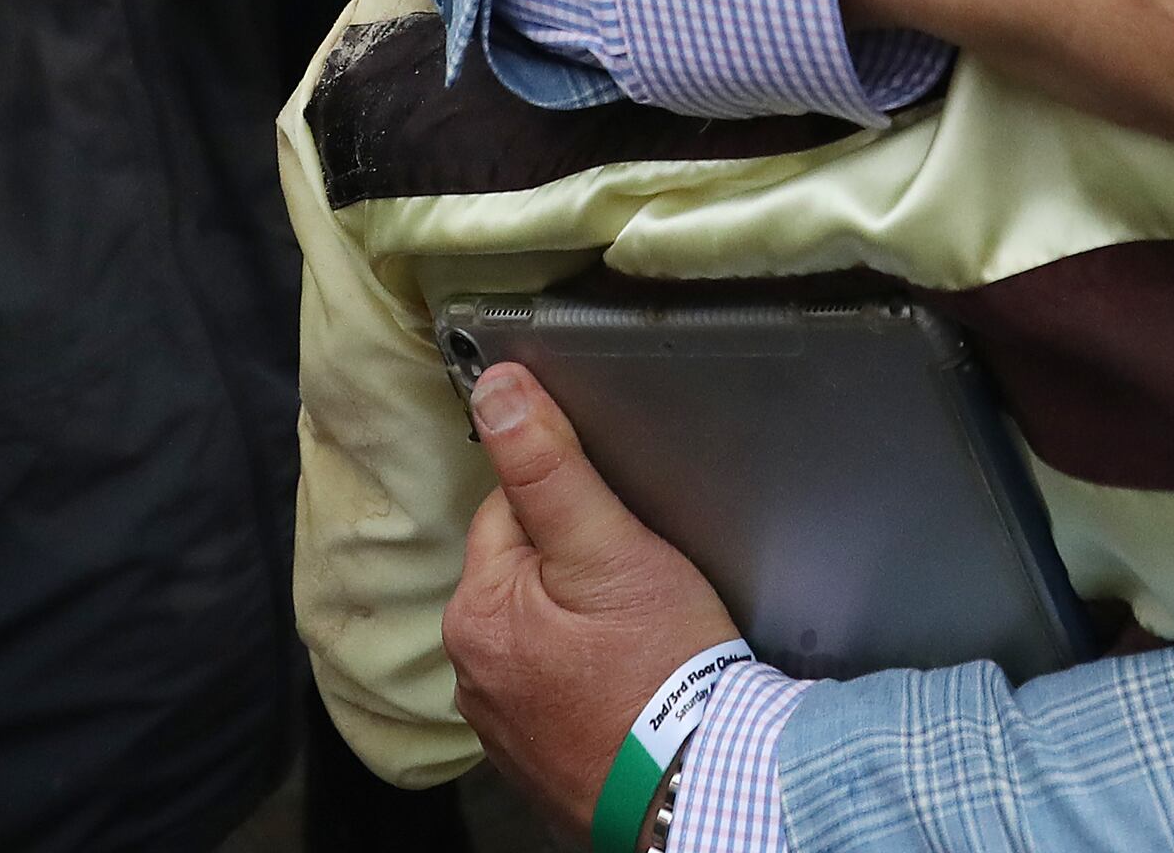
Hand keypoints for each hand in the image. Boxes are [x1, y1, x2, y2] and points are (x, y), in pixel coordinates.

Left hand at [445, 363, 740, 839]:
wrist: (702, 786)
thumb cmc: (663, 669)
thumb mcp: (612, 548)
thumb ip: (549, 466)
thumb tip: (496, 388)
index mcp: (477, 610)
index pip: (511, 509)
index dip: (574, 506)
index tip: (623, 535)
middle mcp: (470, 672)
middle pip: (523, 571)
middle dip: (575, 567)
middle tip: (640, 591)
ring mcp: (501, 723)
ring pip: (539, 630)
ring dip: (579, 625)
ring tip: (640, 640)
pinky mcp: (535, 759)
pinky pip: (553, 688)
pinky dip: (584, 679)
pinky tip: (628, 683)